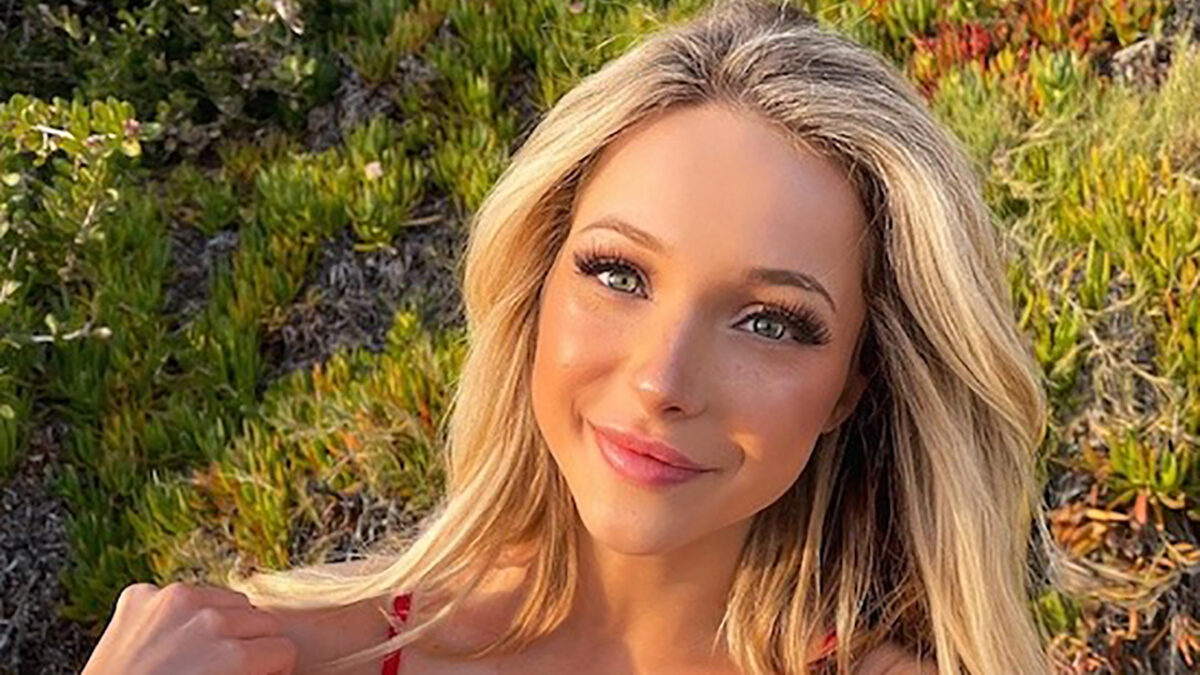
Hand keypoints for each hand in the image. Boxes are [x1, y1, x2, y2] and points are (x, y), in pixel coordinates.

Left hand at [81, 581, 296, 674]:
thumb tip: (277, 669)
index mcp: (232, 656)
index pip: (283, 648)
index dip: (276, 668)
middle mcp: (207, 619)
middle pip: (262, 619)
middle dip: (255, 644)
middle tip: (233, 667)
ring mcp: (171, 600)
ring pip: (228, 599)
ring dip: (224, 622)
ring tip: (201, 651)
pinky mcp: (142, 594)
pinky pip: (183, 594)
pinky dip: (181, 615)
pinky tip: (167, 641)